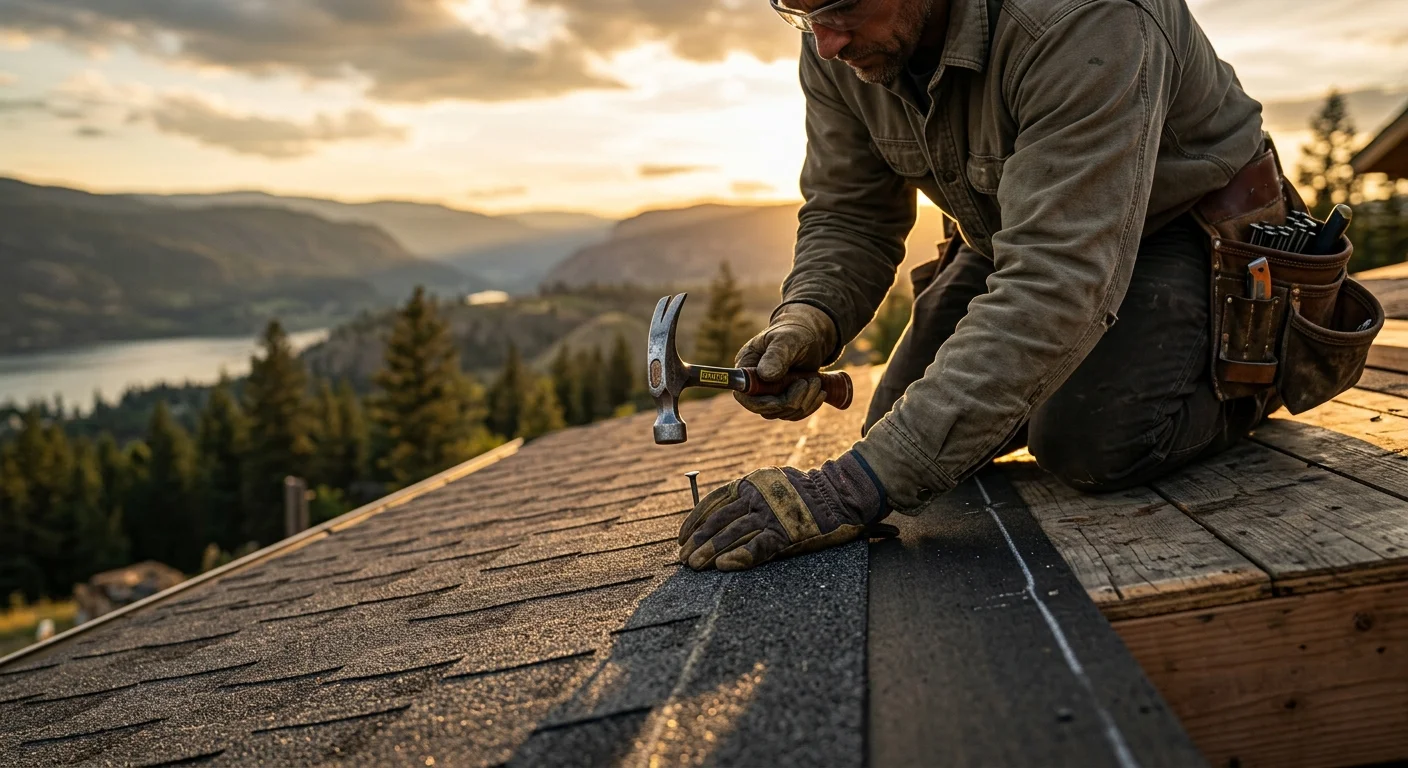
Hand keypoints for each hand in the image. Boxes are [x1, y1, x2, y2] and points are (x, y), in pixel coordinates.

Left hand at [678, 451, 887, 570]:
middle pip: (718, 521)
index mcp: (749, 482)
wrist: (838, 494)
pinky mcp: (786, 532)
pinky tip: (724, 566)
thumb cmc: (802, 492)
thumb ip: (746, 494)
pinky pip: (757, 547)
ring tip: (695, 566)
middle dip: (697, 542)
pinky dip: (739, 557)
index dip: (694, 521)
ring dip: (710, 552)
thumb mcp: (769, 482)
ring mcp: (771, 514)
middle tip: (683, 558)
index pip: (712, 502)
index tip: (682, 537)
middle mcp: (756, 496)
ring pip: (732, 534)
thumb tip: (719, 514)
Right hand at [734, 303, 837, 420]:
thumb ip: (776, 355)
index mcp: (747, 367)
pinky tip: (820, 392)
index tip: (781, 399)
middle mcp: (755, 384)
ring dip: (804, 402)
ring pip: (783, 413)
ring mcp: (770, 394)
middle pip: (766, 408)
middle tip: (809, 382)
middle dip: (790, 401)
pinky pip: (794, 413)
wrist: (811, 336)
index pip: (744, 395)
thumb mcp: (787, 340)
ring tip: (816, 381)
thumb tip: (766, 375)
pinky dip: (809, 406)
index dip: (760, 403)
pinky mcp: (785, 399)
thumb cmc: (795, 332)